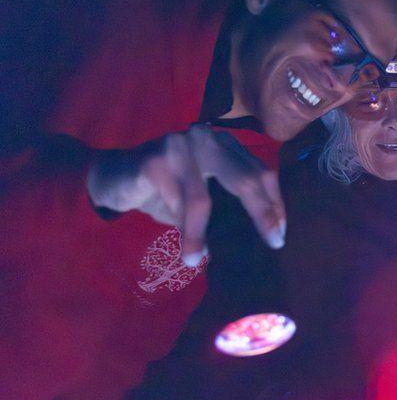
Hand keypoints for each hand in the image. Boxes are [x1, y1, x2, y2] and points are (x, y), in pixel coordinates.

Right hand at [86, 125, 285, 264]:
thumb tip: (262, 238)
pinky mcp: (155, 159)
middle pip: (246, 179)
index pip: (261, 173)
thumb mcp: (203, 198)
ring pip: (203, 199)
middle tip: (273, 243)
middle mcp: (208, 138)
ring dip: (201, 235)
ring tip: (198, 261)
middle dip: (262, 215)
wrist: (112, 177)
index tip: (280, 234)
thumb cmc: (164, 190)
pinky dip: (182, 231)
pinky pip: (174, 203)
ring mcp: (181, 145)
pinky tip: (185, 251)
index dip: (275, 204)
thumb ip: (229, 207)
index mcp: (225, 145)